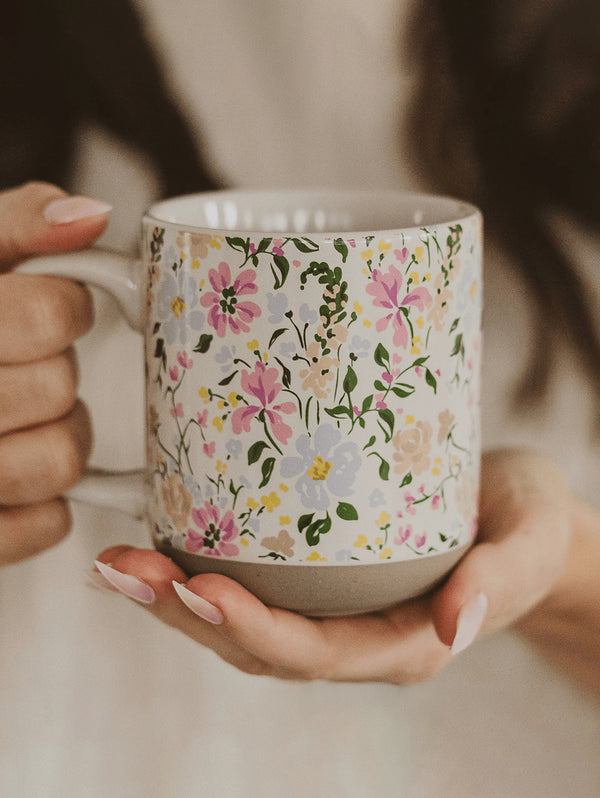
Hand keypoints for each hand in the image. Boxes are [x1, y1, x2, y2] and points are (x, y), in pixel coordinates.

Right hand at [0, 182, 110, 563]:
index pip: (47, 316)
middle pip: (57, 387)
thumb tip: (88, 217)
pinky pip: (49, 524)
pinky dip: (46, 500)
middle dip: (56, 370)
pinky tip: (13, 467)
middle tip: (25, 365)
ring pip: (62, 460)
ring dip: (60, 434)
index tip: (51, 309)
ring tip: (23, 417)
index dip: (65, 308)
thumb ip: (17, 223)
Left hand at [93, 449, 571, 682]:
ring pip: (244, 622)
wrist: (521, 517)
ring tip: (116, 564)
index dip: (253, 629)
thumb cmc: (527, 528)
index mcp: (406, 642)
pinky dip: (202, 570)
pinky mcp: (323, 577)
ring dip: (176, 597)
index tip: (198, 588)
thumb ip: (499, 583)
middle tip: (123, 570)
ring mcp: (336, 610)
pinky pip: (255, 586)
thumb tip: (456, 625)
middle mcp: (360, 636)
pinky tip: (162, 541)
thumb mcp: (530, 544)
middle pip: (260, 645)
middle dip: (186, 614)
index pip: (317, 654)